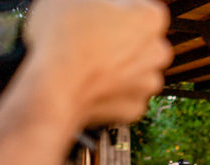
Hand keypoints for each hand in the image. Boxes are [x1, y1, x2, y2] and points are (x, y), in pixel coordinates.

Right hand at [23, 0, 171, 126]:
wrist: (53, 89)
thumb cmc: (62, 39)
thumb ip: (92, 1)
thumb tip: (92, 5)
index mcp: (149, 18)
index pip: (138, 6)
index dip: (114, 9)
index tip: (97, 13)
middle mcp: (156, 52)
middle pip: (142, 41)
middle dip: (121, 40)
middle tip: (90, 37)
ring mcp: (146, 83)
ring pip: (136, 71)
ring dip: (118, 68)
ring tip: (87, 63)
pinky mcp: (133, 109)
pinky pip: (124, 96)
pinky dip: (110, 93)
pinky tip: (90, 84)